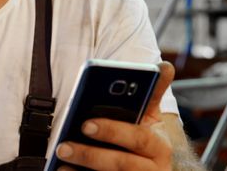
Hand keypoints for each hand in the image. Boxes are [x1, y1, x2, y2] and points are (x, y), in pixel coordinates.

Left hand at [55, 62, 175, 170]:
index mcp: (159, 145)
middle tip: (66, 142)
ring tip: (61, 153)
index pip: (138, 137)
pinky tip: (61, 169)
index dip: (114, 131)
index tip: (87, 124)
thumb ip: (151, 95)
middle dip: (92, 153)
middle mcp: (154, 169)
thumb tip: (165, 66)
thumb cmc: (143, 140)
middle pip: (122, 162)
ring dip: (84, 165)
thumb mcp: (149, 118)